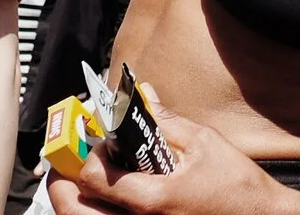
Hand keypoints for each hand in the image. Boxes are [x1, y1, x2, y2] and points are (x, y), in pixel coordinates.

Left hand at [48, 90, 277, 214]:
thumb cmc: (236, 186)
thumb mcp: (203, 143)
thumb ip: (165, 122)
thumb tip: (142, 97)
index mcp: (152, 199)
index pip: (94, 178)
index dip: (88, 154)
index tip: (96, 139)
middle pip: (74, 212)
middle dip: (63, 183)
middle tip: (69, 163)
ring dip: (76, 202)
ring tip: (85, 181)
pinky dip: (97, 213)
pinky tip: (108, 199)